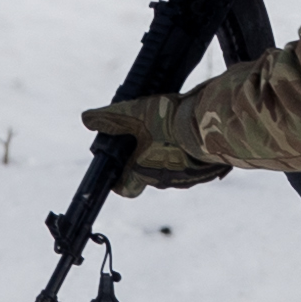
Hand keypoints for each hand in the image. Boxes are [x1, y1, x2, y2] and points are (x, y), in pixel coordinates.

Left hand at [83, 94, 227, 192]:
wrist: (213, 124)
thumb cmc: (171, 122)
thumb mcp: (136, 113)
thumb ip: (112, 117)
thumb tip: (87, 118)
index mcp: (144, 171)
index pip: (125, 188)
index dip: (118, 180)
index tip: (117, 166)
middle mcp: (166, 180)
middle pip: (149, 177)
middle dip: (147, 161)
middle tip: (148, 138)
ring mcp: (190, 178)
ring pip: (174, 172)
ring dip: (172, 157)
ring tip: (174, 133)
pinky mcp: (209, 171)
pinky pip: (196, 167)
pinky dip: (192, 156)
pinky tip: (193, 137)